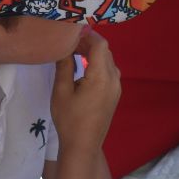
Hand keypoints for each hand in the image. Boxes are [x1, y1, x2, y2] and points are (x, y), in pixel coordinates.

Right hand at [50, 27, 119, 155]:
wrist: (83, 146)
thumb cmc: (69, 119)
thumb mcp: (61, 91)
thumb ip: (64, 66)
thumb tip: (64, 48)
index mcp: (101, 77)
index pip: (100, 45)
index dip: (87, 35)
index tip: (71, 33)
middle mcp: (113, 79)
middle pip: (105, 51)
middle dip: (89, 43)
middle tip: (69, 42)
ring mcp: (117, 87)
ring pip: (108, 61)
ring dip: (93, 54)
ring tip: (74, 53)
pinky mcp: (115, 94)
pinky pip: (109, 71)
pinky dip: (97, 64)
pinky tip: (83, 69)